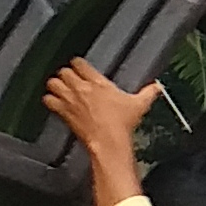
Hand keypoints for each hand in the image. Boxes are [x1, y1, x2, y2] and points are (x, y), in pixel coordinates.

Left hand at [40, 59, 154, 162]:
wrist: (108, 141)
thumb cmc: (122, 124)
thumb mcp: (139, 105)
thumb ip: (148, 93)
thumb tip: (157, 87)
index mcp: (98, 82)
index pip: (79, 63)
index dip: (78, 64)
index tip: (80, 67)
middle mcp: (81, 88)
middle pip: (63, 71)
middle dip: (66, 74)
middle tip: (70, 79)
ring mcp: (70, 99)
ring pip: (52, 82)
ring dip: (55, 85)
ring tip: (60, 88)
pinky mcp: (63, 112)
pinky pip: (48, 99)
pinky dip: (49, 100)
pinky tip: (55, 103)